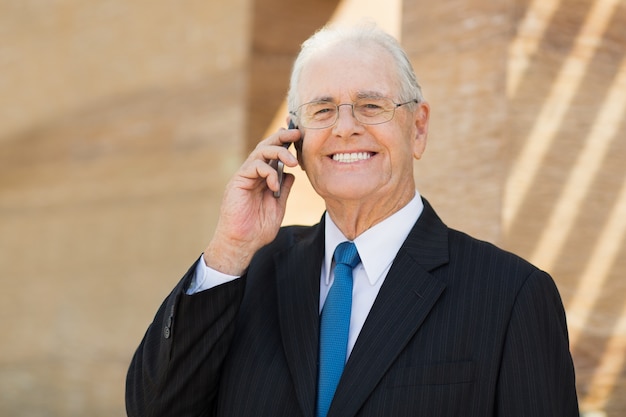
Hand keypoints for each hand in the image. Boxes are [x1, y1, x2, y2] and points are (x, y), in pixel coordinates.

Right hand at [203, 127, 300, 274]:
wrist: (242, 244)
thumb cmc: (258, 229)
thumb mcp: (278, 206)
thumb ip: (284, 189)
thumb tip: (292, 174)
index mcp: (263, 178)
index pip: (274, 154)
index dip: (285, 143)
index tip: (300, 136)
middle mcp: (253, 174)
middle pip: (266, 146)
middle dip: (282, 137)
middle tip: (296, 133)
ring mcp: (244, 177)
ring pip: (260, 152)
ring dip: (279, 152)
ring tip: (293, 162)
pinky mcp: (238, 182)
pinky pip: (254, 166)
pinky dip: (268, 172)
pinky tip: (275, 185)